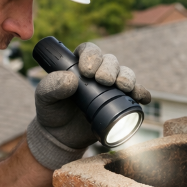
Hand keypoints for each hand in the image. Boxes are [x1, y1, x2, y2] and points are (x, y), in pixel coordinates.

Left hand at [27, 43, 151, 169]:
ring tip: (124, 87)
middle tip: (104, 80)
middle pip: (110, 61)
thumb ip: (52, 86)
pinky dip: (142, 93)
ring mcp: (111, 86)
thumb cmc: (51, 112)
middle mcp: (98, 71)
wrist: (61, 136)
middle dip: (110, 69)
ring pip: (125, 74)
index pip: (89, 50)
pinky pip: (136, 93)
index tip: (87, 71)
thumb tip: (71, 79)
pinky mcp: (121, 101)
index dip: (91, 56)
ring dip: (127, 78)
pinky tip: (143, 98)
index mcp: (78, 64)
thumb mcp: (44, 98)